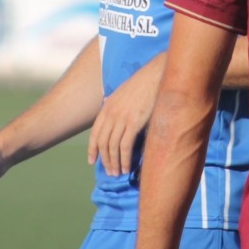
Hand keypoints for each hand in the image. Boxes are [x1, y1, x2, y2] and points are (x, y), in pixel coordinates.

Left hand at [87, 59, 162, 176]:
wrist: (156, 75)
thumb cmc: (144, 84)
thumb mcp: (123, 93)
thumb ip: (115, 105)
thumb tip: (109, 110)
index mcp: (107, 107)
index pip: (95, 133)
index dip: (92, 149)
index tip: (92, 161)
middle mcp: (111, 113)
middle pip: (103, 143)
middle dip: (105, 160)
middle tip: (110, 172)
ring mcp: (121, 118)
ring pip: (112, 147)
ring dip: (114, 163)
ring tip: (118, 173)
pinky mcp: (133, 123)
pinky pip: (124, 146)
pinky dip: (124, 159)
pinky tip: (127, 167)